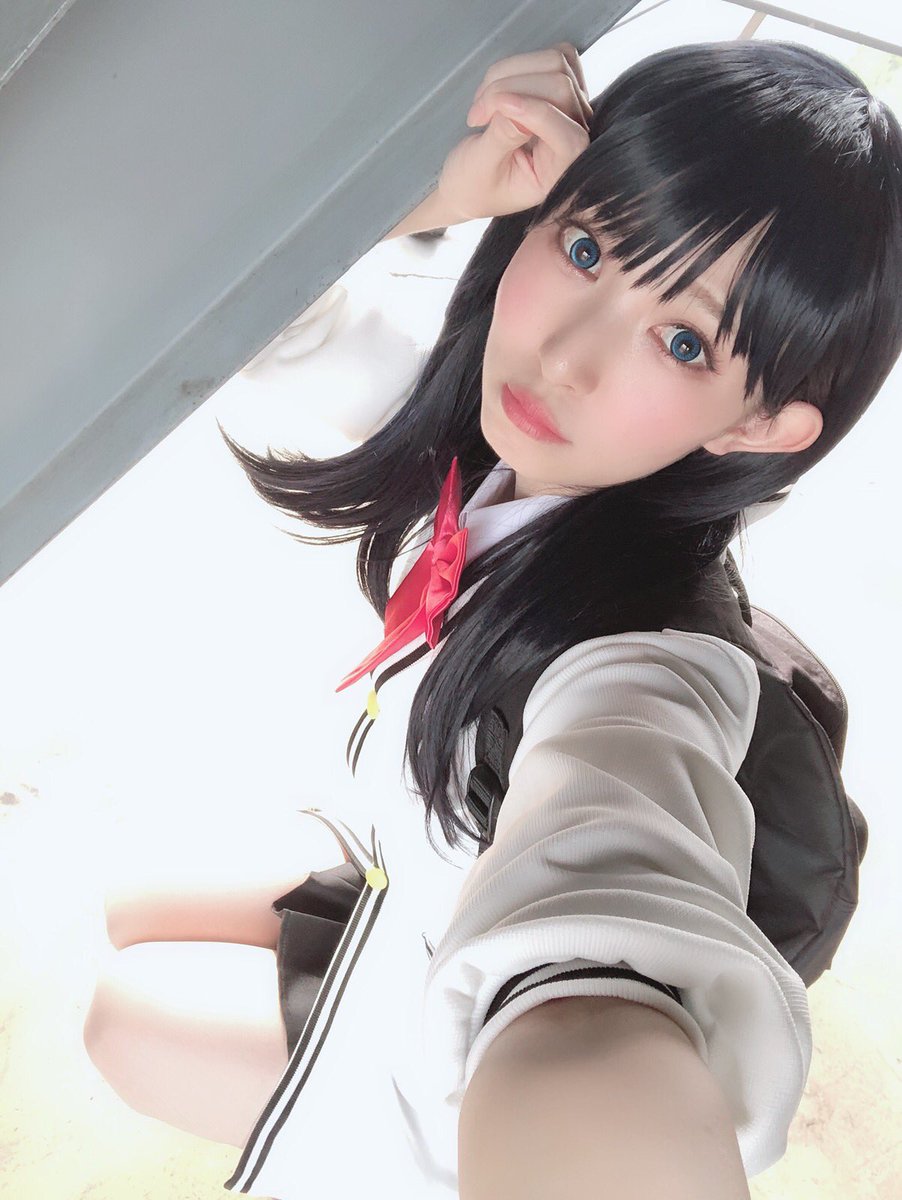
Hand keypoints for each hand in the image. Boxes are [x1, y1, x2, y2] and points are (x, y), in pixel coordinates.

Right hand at [437, 42, 592, 223]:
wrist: (468, 183)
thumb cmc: (474, 186)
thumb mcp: (481, 168)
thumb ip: (503, 138)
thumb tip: (518, 107)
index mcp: (559, 174)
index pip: (570, 137)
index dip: (538, 112)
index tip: (498, 106)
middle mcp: (572, 140)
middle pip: (562, 88)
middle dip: (512, 89)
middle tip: (477, 114)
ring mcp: (569, 111)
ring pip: (555, 64)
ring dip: (510, 74)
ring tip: (482, 102)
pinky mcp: (557, 91)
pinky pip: (548, 58)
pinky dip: (515, 66)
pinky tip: (495, 90)